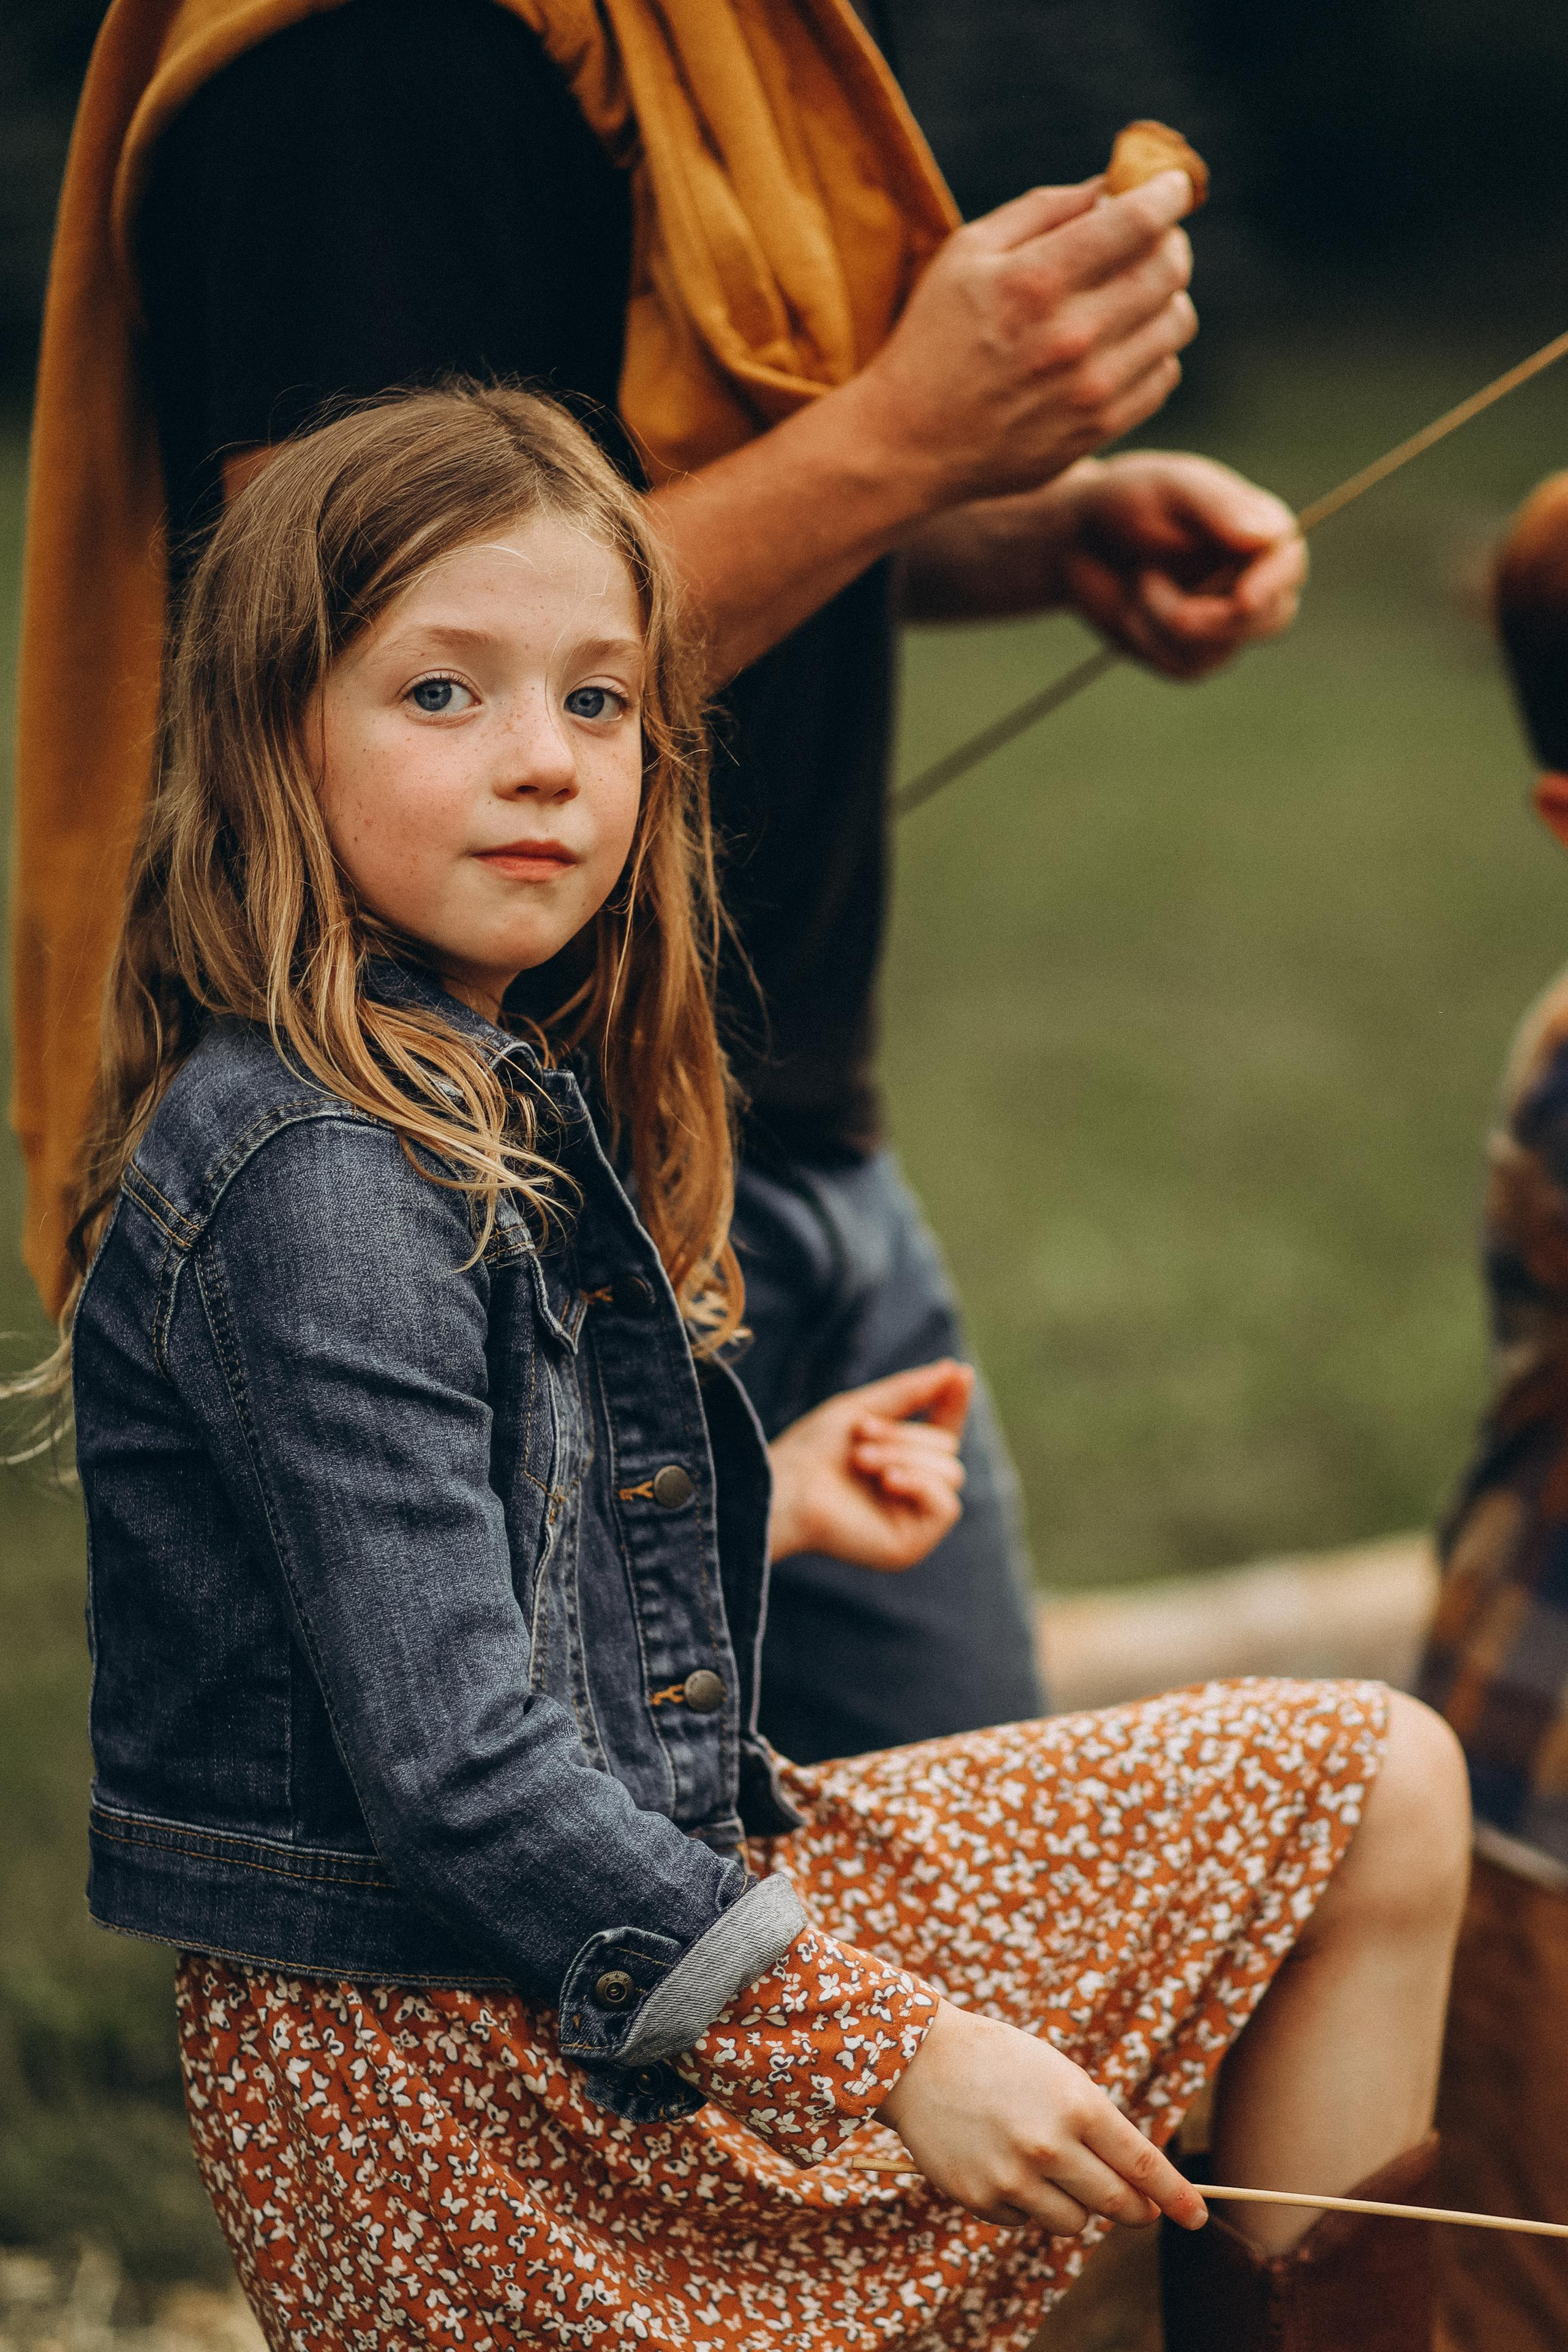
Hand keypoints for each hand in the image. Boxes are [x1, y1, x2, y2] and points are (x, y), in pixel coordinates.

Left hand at [766, 1360, 972, 1570]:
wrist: (786, 1488)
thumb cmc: (813, 1450)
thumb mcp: (863, 1408)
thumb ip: (910, 1391)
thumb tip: (956, 1370)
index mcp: (899, 1459)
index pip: (942, 1429)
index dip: (954, 1401)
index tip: (961, 1372)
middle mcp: (908, 1491)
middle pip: (947, 1448)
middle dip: (905, 1436)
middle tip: (861, 1438)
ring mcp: (910, 1520)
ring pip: (950, 1473)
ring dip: (905, 1456)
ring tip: (861, 1460)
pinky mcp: (910, 1545)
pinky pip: (947, 1506)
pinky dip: (920, 1485)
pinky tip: (888, 1481)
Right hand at [850, 173, 1198, 507]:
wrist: (908, 444)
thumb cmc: (932, 338)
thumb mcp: (966, 253)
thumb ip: (1041, 209)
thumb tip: (1110, 186)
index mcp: (1035, 281)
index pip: (1137, 221)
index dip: (1168, 192)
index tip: (1174, 185)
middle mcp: (1071, 335)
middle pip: (1168, 268)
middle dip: (1169, 240)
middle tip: (1151, 238)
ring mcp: (1090, 389)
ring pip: (1176, 322)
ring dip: (1166, 296)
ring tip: (1134, 293)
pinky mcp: (1097, 429)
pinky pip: (1163, 375)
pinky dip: (1154, 350)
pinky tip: (1122, 343)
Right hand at [876, 1999, 1206, 2235]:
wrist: (921, 2059)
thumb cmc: (1002, 2062)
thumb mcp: (1060, 2077)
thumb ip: (1098, 2128)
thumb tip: (1136, 2188)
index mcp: (1077, 2105)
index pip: (1142, 2165)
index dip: (1174, 2196)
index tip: (1196, 2216)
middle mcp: (1050, 2145)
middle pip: (1117, 2204)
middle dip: (1134, 2210)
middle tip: (1137, 2208)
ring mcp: (1013, 2177)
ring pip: (1074, 2223)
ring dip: (1075, 2205)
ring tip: (1048, 2167)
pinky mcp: (981, 2198)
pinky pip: (1026, 2221)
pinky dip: (1025, 2203)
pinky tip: (1003, 2165)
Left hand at [1052, 451, 1305, 676]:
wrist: (1077, 540)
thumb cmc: (1126, 499)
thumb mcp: (1168, 487)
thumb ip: (1216, 506)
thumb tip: (1267, 536)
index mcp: (1261, 531)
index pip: (1288, 565)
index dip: (1272, 585)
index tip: (1244, 598)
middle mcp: (1255, 579)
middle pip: (1271, 619)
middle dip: (1217, 618)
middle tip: (1156, 591)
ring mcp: (1227, 622)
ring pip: (1219, 648)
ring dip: (1163, 618)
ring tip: (1140, 576)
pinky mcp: (1194, 655)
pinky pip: (1184, 667)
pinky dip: (1149, 640)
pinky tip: (1133, 606)